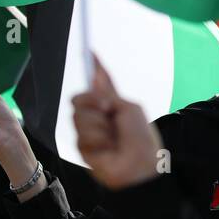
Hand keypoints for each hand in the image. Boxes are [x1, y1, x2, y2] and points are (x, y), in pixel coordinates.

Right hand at [73, 55, 162, 189]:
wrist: (139, 166)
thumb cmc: (141, 139)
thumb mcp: (129, 109)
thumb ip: (110, 94)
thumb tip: (97, 77)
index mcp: (113, 105)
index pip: (100, 83)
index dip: (94, 68)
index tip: (90, 52)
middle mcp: (100, 116)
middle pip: (80, 98)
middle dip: (92, 100)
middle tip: (108, 108)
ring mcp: (91, 131)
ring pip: (78, 115)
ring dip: (98, 124)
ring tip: (112, 137)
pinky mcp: (84, 147)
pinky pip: (81, 134)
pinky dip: (97, 139)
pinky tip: (107, 149)